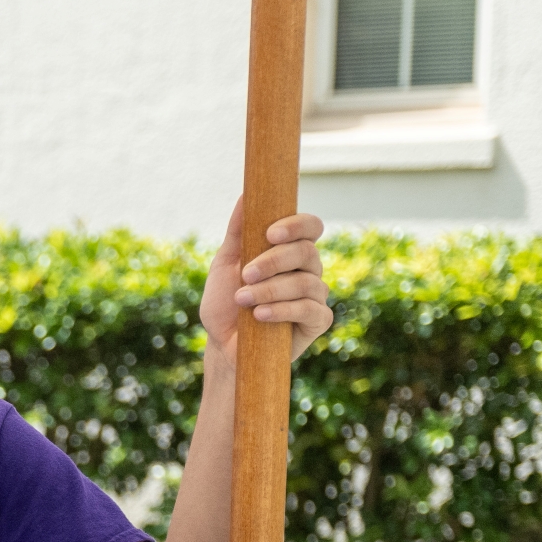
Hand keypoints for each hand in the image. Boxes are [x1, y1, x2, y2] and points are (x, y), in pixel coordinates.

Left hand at [202, 201, 333, 364]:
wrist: (223, 347)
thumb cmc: (225, 304)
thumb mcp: (224, 265)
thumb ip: (237, 231)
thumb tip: (245, 194)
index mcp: (290, 252)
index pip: (310, 227)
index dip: (296, 226)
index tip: (270, 234)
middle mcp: (307, 270)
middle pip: (307, 252)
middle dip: (274, 261)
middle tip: (246, 274)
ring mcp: (315, 296)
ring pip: (307, 282)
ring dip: (272, 289)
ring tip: (243, 300)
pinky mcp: (317, 321)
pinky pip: (311, 310)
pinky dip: (284, 310)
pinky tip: (260, 316)